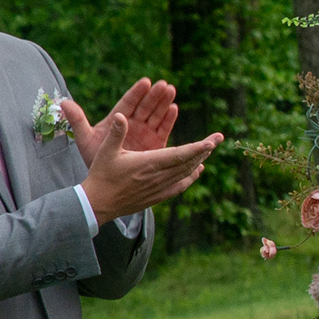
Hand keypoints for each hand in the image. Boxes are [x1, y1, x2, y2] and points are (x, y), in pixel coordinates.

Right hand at [70, 78, 221, 219]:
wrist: (99, 204)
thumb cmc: (101, 176)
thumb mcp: (106, 151)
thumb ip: (116, 133)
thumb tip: (119, 114)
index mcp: (149, 163)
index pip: (180, 154)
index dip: (197, 147)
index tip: (212, 141)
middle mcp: (158, 176)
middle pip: (188, 162)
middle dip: (205, 149)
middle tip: (219, 138)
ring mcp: (160, 187)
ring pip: (186, 172)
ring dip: (199, 159)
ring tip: (210, 149)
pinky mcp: (158, 196)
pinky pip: (180, 185)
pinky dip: (191, 176)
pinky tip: (198, 170)